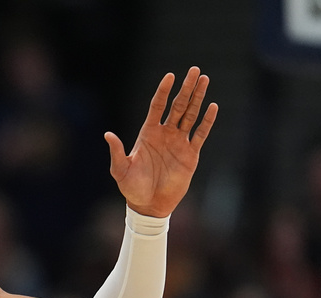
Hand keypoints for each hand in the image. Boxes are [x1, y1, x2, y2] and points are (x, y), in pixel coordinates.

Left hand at [105, 66, 217, 217]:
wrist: (148, 205)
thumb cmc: (131, 187)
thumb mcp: (120, 169)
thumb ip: (116, 151)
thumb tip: (107, 134)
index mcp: (148, 134)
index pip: (157, 106)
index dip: (163, 91)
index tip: (170, 76)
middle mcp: (165, 134)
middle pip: (178, 106)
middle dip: (186, 88)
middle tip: (194, 70)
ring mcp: (179, 143)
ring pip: (191, 115)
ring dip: (198, 98)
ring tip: (204, 80)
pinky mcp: (191, 154)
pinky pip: (200, 134)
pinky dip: (207, 121)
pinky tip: (212, 106)